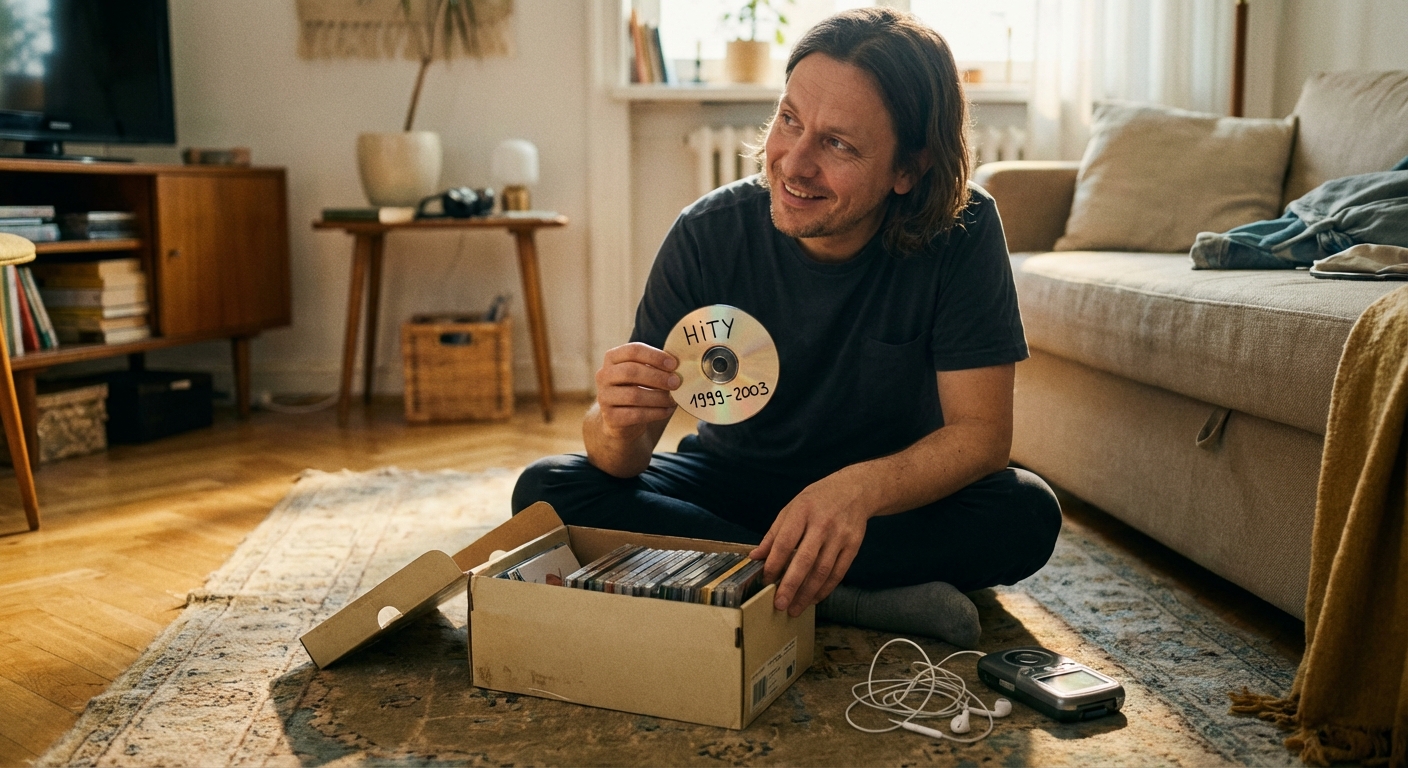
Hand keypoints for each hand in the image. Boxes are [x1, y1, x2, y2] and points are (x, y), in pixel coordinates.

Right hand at [594, 342, 680, 439]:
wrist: (622, 418)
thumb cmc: (637, 388)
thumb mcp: (644, 373)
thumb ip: (657, 366)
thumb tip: (679, 366)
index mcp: (613, 357)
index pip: (633, 350)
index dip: (655, 356)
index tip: (674, 364)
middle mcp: (604, 375)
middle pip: (631, 371)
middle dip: (657, 377)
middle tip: (676, 382)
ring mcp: (604, 397)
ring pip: (634, 395)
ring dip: (658, 397)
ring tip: (673, 399)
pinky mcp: (610, 417)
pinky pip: (636, 414)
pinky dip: (655, 413)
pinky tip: (667, 411)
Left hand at [749, 472, 870, 616]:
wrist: (855, 490)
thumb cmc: (817, 500)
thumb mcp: (792, 508)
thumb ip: (774, 533)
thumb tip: (755, 556)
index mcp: (802, 511)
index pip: (785, 542)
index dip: (774, 564)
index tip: (765, 580)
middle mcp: (822, 524)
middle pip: (805, 560)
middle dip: (790, 585)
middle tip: (779, 604)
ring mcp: (840, 536)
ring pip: (822, 571)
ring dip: (807, 593)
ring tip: (795, 608)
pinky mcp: (853, 546)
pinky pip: (838, 573)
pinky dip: (825, 589)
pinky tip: (814, 599)